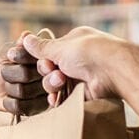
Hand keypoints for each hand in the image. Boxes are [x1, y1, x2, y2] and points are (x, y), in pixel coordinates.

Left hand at [0, 33, 49, 114]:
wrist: (2, 91)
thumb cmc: (7, 67)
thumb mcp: (7, 54)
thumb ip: (16, 46)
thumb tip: (25, 36)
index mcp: (47, 60)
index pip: (36, 56)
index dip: (22, 56)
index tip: (10, 56)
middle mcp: (51, 77)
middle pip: (26, 73)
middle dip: (10, 73)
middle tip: (5, 72)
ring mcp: (45, 96)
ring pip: (21, 90)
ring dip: (8, 87)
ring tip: (9, 85)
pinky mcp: (36, 110)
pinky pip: (18, 106)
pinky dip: (8, 101)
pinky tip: (9, 97)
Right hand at [22, 27, 138, 105]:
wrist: (113, 71)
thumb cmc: (88, 52)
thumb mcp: (60, 47)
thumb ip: (41, 47)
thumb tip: (25, 39)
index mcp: (73, 43)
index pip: (50, 51)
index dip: (42, 57)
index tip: (39, 59)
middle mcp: (77, 59)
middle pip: (49, 69)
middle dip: (47, 71)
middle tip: (52, 70)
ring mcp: (80, 77)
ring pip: (54, 84)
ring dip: (52, 84)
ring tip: (61, 81)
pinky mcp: (83, 93)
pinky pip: (63, 98)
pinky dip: (57, 98)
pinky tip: (55, 98)